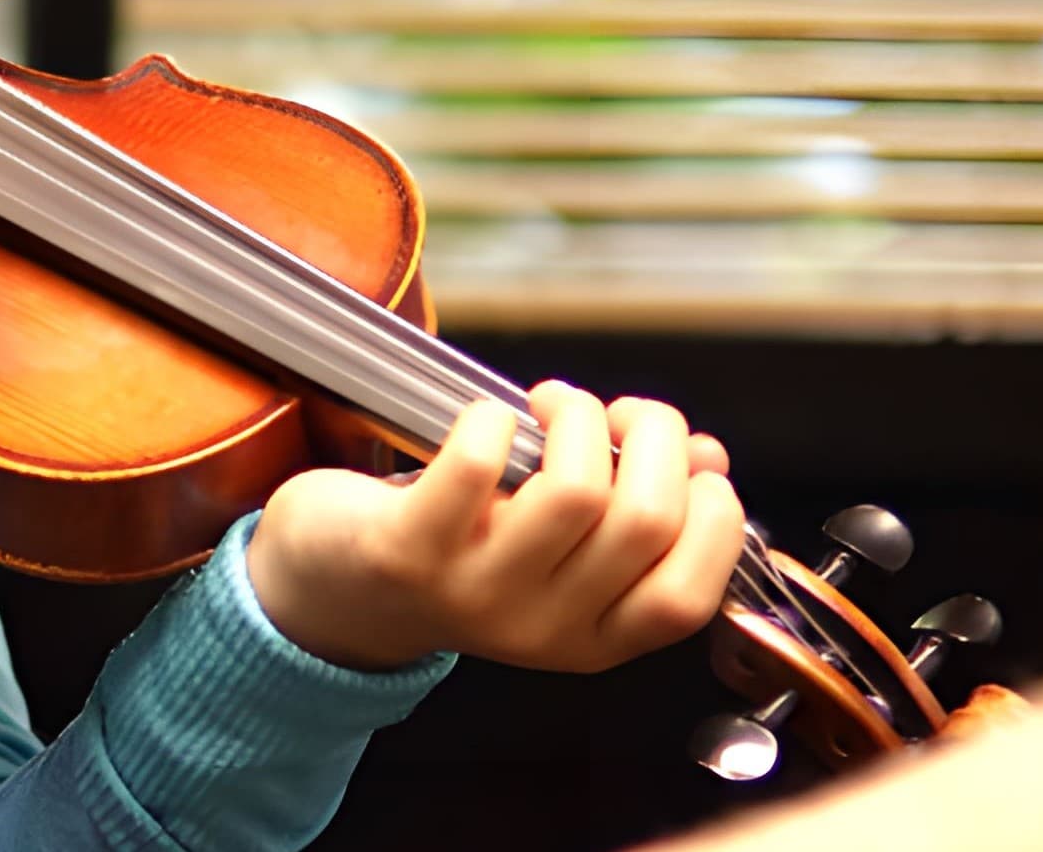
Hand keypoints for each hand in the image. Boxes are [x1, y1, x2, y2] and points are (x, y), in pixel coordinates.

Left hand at [245, 381, 744, 672]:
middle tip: (616, 414)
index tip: (685, 460)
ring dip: (577, 417)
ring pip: (575, 492)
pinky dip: (492, 419)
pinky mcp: (408, 550)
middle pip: (645, 523)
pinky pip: (475, 467)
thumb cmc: (457, 547)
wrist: (331, 587)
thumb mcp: (556, 549)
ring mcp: (475, 593)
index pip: (688, 594)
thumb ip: (637, 510)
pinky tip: (487, 418)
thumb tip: (708, 456)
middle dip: (653, 438)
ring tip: (550, 407)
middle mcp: (542, 627)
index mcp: (595, 635)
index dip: (711, 514)